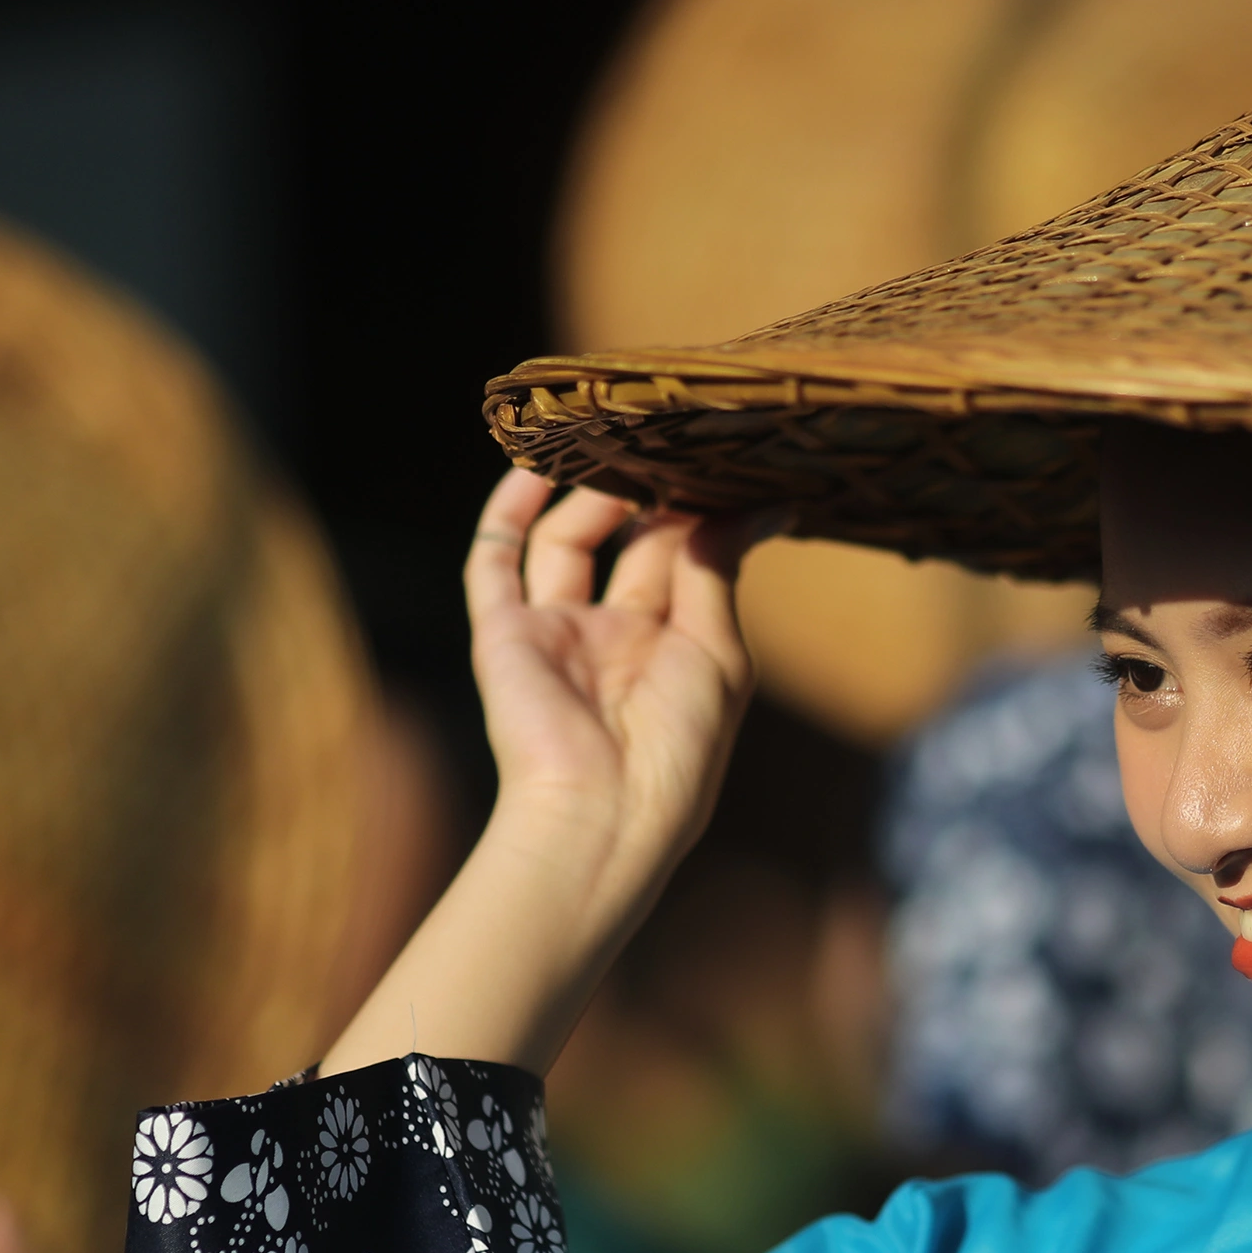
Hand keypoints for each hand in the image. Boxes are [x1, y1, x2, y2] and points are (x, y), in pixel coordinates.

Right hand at [319, 474, 759, 1075]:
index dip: (704, 511)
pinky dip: (507, 512)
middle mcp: (613, 636)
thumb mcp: (720, 653)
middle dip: (650, 492)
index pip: (686, 560)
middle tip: (668, 438)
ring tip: (616, 444)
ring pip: (564, 542)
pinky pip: (495, 561)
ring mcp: (555, 633)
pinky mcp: (503, 634)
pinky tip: (533, 466)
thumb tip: (756, 505)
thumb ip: (719, 572)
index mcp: (673, 649)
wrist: (601, 814)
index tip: (732, 461)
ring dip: (589, 492)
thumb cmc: (678, 749)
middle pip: (629, 544)